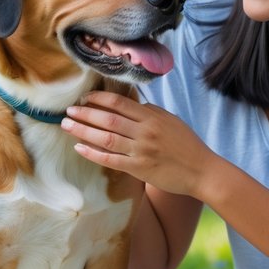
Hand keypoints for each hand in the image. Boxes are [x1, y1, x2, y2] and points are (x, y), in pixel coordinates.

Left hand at [61, 91, 216, 197]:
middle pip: (108, 118)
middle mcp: (145, 131)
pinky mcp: (139, 168)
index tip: (84, 98)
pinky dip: (92, 153)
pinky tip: (79, 148)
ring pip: (105, 137)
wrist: (202, 171)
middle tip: (67, 111)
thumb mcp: (170, 121)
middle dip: (85, 113)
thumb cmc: (187, 145)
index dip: (98, 98)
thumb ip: (149, 113)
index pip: (119, 103)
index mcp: (152, 117)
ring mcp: (141, 150)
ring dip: (83, 130)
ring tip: (66, 125)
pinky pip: (110, 159)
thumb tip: (128, 105)